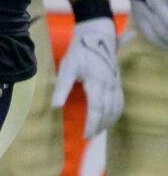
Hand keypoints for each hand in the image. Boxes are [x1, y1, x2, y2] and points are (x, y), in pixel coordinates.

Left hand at [54, 16, 122, 137]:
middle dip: (99, 126)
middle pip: (108, 111)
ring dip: (108, 121)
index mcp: (96, 82)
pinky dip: (116, 113)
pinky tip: (109, 120)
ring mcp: (116, 83)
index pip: (97, 108)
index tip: (86, 135)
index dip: (92, 123)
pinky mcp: (117, 82)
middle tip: (89, 137)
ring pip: (116, 107)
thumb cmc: (78, 53)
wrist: (95, 38)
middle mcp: (109, 84)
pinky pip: (120, 102)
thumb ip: (62, 88)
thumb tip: (55, 106)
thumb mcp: (66, 68)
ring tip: (97, 132)